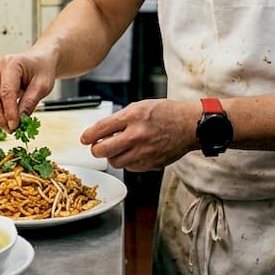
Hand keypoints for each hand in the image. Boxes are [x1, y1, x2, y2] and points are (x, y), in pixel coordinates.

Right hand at [0, 50, 57, 130]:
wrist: (40, 60)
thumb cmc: (42, 70)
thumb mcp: (43, 86)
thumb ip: (30, 102)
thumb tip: (19, 120)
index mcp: (12, 64)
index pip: (6, 92)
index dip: (9, 112)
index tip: (15, 126)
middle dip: (0, 117)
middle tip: (12, 130)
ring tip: (11, 126)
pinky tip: (7, 118)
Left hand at [79, 99, 200, 171]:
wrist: (190, 126)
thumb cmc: (166, 113)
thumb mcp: (141, 107)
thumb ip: (120, 119)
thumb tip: (101, 132)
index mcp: (133, 116)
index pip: (101, 128)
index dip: (88, 135)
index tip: (84, 139)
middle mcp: (137, 135)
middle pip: (102, 150)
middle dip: (95, 149)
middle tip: (96, 147)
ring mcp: (143, 151)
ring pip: (114, 162)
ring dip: (112, 156)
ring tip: (118, 149)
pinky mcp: (150, 163)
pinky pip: (129, 167)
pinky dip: (127, 161)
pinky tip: (133, 152)